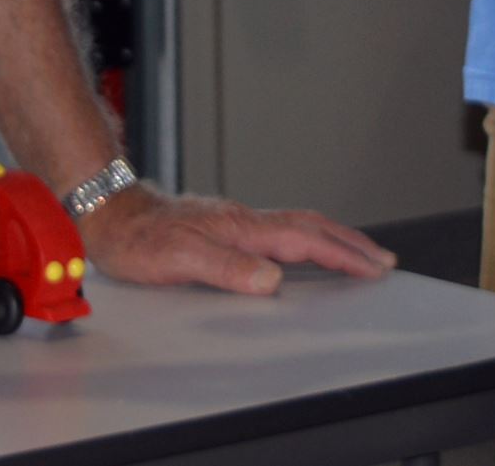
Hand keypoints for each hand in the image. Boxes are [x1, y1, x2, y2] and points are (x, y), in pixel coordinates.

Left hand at [77, 184, 397, 295]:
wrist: (111, 214)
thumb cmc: (139, 239)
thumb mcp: (178, 260)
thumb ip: (226, 269)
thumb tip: (273, 280)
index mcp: (241, 228)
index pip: (305, 239)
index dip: (343, 254)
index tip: (375, 266)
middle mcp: (244, 221)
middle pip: (311, 227)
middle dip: (351, 243)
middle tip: (383, 260)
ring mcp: (236, 222)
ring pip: (297, 226)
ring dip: (332, 239)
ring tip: (358, 254)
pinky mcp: (225, 227)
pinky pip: (279, 231)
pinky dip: (306, 240)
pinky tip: (303, 252)